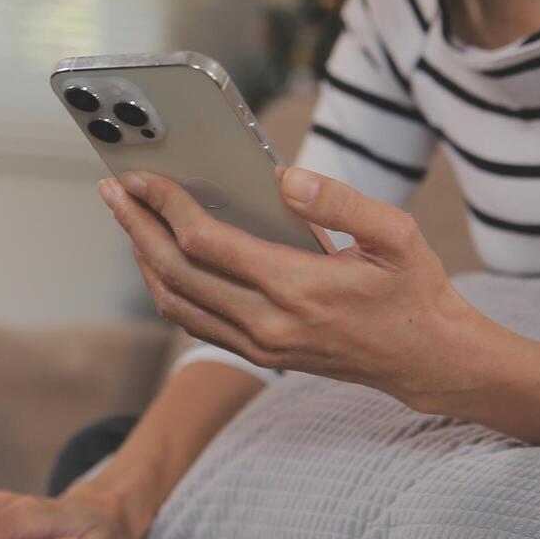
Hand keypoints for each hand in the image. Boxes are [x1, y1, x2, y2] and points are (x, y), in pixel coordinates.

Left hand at [98, 166, 500, 412]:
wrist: (427, 361)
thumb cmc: (415, 292)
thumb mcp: (397, 235)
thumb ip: (340, 202)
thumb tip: (284, 177)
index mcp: (298, 288)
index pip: (208, 243)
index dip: (167, 206)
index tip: (144, 177)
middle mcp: (269, 324)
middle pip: (176, 273)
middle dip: (137, 228)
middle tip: (112, 192)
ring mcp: (261, 345)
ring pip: (177, 304)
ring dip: (145, 260)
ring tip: (129, 220)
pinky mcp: (260, 354)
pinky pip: (195, 323)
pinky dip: (167, 289)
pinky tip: (160, 258)